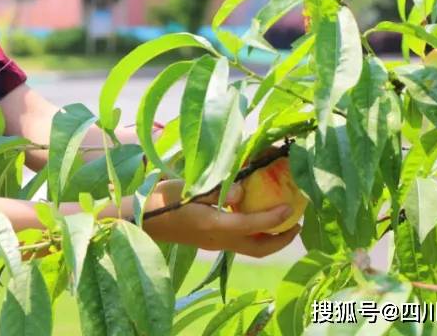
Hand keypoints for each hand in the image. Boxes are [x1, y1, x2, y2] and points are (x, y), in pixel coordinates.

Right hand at [141, 179, 300, 257]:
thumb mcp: (188, 187)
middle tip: (297, 224)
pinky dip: (254, 233)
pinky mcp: (209, 241)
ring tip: (282, 220)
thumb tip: (243, 190)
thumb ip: (217, 190)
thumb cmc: (161, 200)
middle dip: (281, 239)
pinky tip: (254, 216)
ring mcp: (214, 243)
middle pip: (258, 249)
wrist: (139, 221)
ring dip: (269, 238)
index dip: (275, 218)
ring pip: (250, 247)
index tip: (291, 207)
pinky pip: (240, 241)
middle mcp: (218, 239)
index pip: (253, 226)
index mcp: (214, 226)